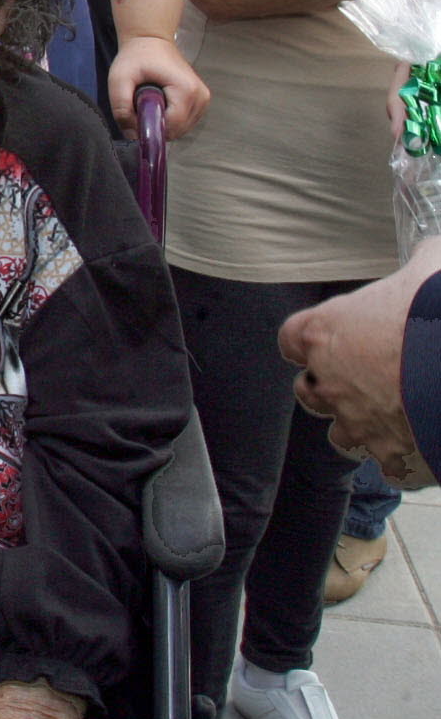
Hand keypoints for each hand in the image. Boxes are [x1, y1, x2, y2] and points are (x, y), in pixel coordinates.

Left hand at [106, 35, 207, 136]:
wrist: (151, 41)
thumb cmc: (136, 57)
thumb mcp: (119, 79)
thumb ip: (121, 107)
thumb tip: (132, 135)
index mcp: (186, 90)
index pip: (171, 126)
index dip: (150, 128)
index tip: (134, 116)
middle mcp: (200, 96)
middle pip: (177, 130)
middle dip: (155, 126)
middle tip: (139, 107)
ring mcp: (203, 100)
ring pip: (180, 130)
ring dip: (161, 123)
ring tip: (148, 102)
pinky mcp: (200, 102)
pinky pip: (183, 123)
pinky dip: (168, 120)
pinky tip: (157, 104)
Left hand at [284, 239, 440, 485]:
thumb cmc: (439, 309)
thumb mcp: (431, 268)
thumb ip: (422, 260)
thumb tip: (432, 251)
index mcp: (326, 333)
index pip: (292, 339)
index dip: (309, 340)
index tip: (328, 338)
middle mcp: (332, 383)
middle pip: (309, 391)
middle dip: (331, 387)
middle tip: (366, 377)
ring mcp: (361, 425)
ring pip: (341, 436)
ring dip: (361, 426)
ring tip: (393, 415)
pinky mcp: (396, 459)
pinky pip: (390, 468)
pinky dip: (404, 459)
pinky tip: (424, 445)